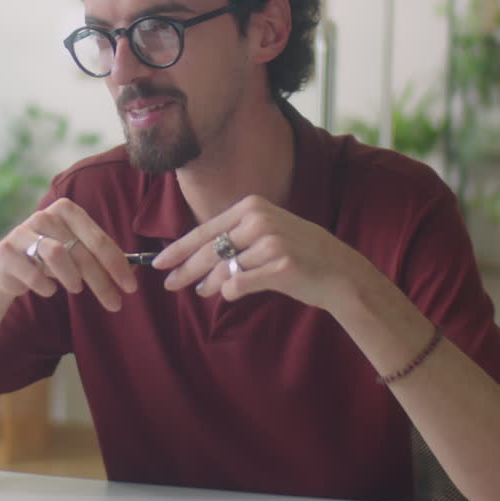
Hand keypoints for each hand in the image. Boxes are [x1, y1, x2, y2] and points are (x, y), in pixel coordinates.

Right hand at [0, 198, 136, 310]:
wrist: (7, 266)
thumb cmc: (48, 258)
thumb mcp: (75, 252)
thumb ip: (100, 257)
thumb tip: (133, 273)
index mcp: (67, 210)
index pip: (99, 239)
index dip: (117, 264)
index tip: (131, 287)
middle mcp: (44, 215)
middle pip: (81, 251)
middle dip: (101, 281)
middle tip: (114, 303)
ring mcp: (23, 232)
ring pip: (57, 254)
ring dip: (72, 278)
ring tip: (76, 288)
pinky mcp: (6, 252)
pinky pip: (34, 274)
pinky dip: (47, 287)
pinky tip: (49, 289)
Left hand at [152, 195, 353, 309]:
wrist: (340, 272)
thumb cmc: (300, 254)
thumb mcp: (267, 233)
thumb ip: (234, 240)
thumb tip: (196, 260)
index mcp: (252, 206)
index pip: (206, 230)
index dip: (179, 248)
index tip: (159, 262)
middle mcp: (259, 220)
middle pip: (209, 250)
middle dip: (185, 269)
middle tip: (170, 284)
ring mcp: (271, 242)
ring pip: (222, 269)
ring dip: (207, 283)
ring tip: (202, 291)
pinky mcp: (280, 265)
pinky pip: (240, 283)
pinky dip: (229, 291)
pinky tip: (227, 294)